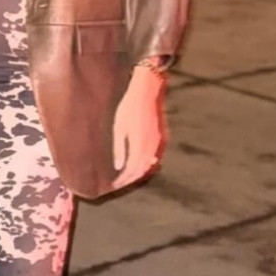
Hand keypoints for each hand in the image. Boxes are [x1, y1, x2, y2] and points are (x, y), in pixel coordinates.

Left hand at [111, 65, 166, 189]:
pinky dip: (146, 164)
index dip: (123, 180)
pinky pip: (154, 156)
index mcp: (139, 146)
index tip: (114, 185)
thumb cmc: (129, 107)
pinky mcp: (161, 137)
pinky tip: (139, 164)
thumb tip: (119, 166)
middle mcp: (151, 147)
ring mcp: (158, 143)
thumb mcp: (119, 127)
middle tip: (119, 183)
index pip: (131, 171)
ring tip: (127, 177)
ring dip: (138, 172)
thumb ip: (119, 148)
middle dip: (130, 179)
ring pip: (148, 165)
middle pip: (141, 170)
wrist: (147, 91)